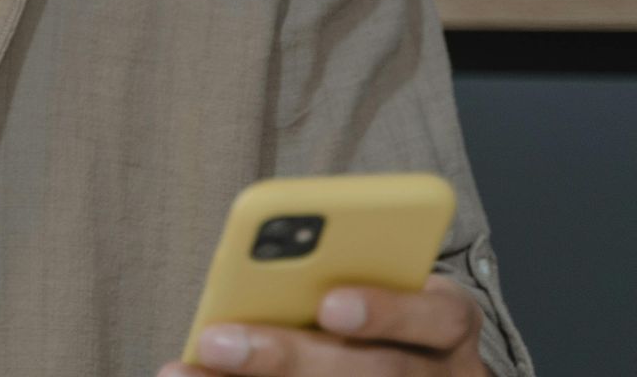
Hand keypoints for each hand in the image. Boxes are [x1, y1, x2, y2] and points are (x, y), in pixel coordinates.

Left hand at [160, 275, 488, 376]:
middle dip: (290, 358)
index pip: (435, 315)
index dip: (385, 311)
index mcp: (449, 322)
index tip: (329, 305)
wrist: (433, 376)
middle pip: (375, 374)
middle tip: (217, 341)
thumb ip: (342, 274)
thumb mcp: (390, 285)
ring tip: (188, 373)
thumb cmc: (392, 318)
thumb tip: (254, 271)